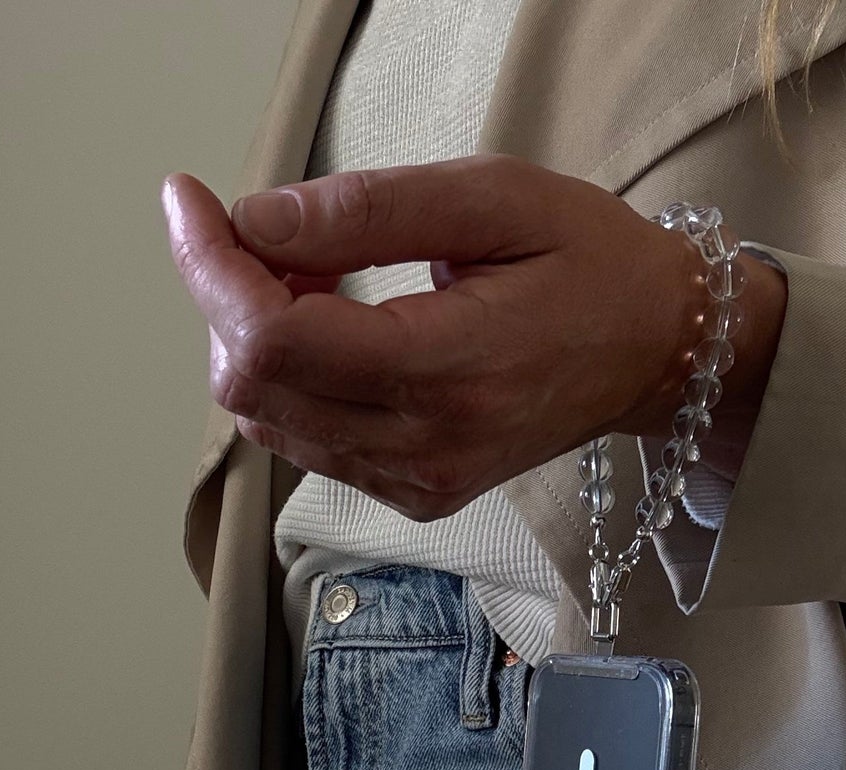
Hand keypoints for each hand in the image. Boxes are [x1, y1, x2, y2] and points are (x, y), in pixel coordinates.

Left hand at [161, 155, 785, 520]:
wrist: (654, 352)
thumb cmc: (590, 264)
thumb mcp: (492, 199)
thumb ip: (367, 211)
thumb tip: (254, 219)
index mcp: (448, 373)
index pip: (274, 341)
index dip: (209, 268)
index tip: (191, 199)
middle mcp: (423, 449)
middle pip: (253, 387)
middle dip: (231, 297)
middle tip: (280, 233)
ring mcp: (415, 483)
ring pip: (268, 420)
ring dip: (260, 336)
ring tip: (322, 275)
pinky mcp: (413, 493)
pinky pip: (308, 442)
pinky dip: (295, 377)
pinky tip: (340, 327)